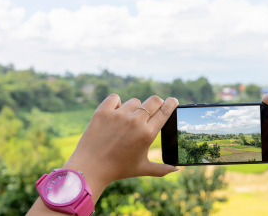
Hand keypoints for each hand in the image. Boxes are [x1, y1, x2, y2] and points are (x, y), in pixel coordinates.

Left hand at [27, 94, 179, 214]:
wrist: (90, 168)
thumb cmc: (118, 169)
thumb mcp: (142, 169)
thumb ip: (162, 169)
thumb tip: (177, 168)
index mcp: (147, 134)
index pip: (166, 110)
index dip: (172, 103)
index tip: (173, 100)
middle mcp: (135, 122)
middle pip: (154, 100)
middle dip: (157, 102)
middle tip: (153, 108)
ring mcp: (119, 115)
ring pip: (134, 101)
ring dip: (134, 108)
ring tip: (127, 120)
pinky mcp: (103, 112)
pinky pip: (115, 98)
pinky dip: (116, 103)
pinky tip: (114, 113)